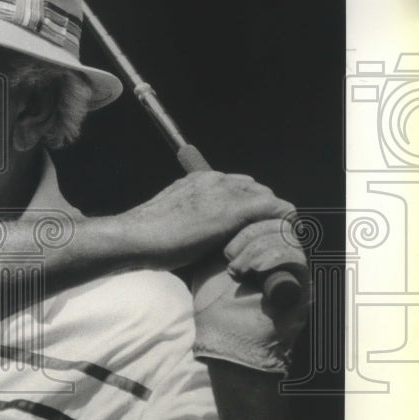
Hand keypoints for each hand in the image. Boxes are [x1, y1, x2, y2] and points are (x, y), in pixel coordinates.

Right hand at [117, 171, 296, 271]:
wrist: (134, 237)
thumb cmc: (147, 237)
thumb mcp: (174, 219)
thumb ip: (192, 219)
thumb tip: (202, 237)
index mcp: (198, 180)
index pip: (237, 187)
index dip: (247, 207)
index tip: (248, 227)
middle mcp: (213, 179)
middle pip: (255, 190)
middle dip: (262, 211)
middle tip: (262, 236)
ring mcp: (225, 191)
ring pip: (267, 197)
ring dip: (271, 217)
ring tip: (273, 240)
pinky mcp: (234, 209)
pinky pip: (274, 208)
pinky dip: (283, 221)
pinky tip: (283, 237)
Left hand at [190, 216, 311, 374]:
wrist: (223, 338)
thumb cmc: (214, 303)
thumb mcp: (211, 262)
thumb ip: (222, 237)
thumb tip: (223, 212)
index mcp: (262, 246)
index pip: (264, 215)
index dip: (245, 219)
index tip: (223, 236)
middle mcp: (281, 254)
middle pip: (277, 221)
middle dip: (249, 233)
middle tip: (228, 254)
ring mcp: (294, 270)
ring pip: (286, 236)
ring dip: (257, 247)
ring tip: (236, 268)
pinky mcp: (302, 287)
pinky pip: (295, 259)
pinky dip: (272, 257)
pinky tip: (252, 269)